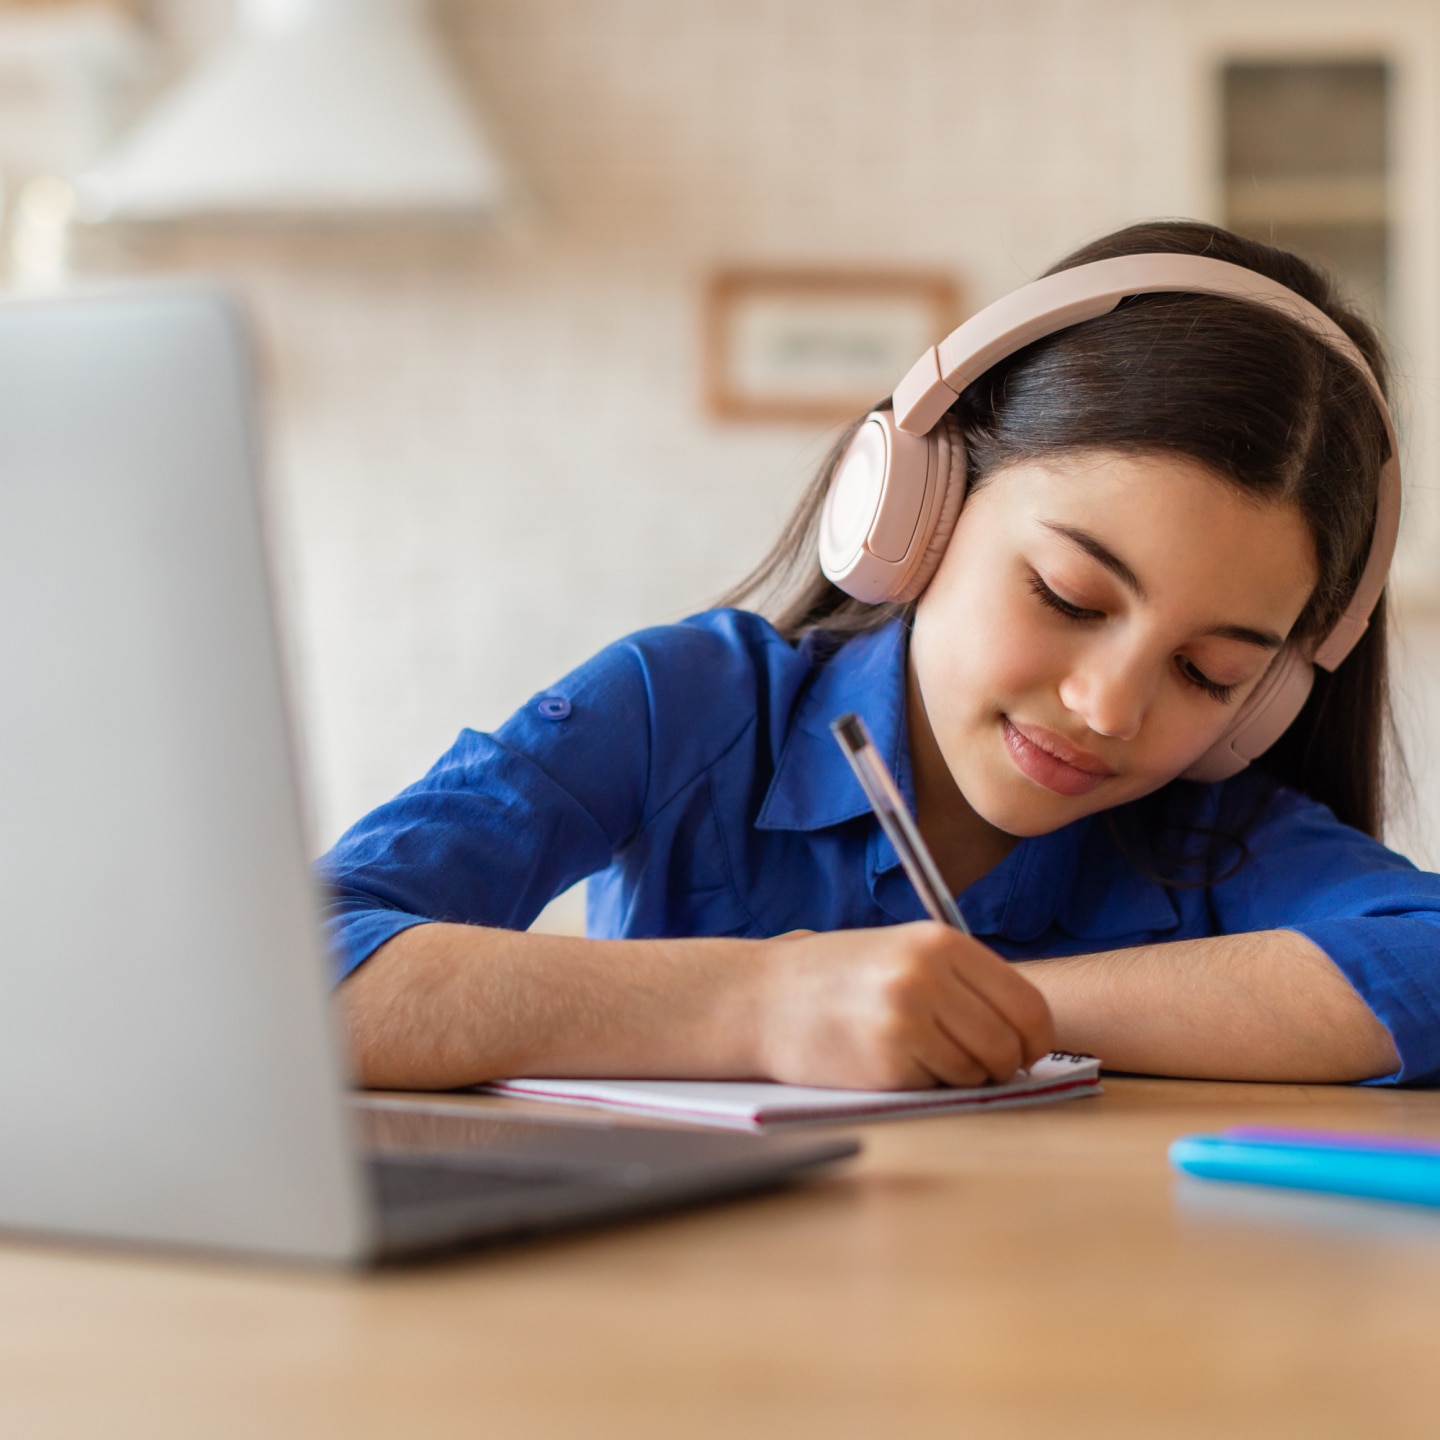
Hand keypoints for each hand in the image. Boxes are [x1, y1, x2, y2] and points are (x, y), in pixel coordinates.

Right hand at [754, 923, 1054, 1089]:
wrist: (761, 999)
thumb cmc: (835, 977)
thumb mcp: (901, 951)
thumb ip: (960, 977)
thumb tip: (1026, 1028)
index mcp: (940, 942)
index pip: (1027, 1004)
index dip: (1034, 1038)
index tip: (1024, 1051)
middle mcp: (928, 977)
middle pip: (1008, 1043)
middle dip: (1002, 1063)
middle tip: (981, 1065)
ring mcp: (908, 1021)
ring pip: (976, 1071)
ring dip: (961, 1076)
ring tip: (922, 1056)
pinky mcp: (886, 1064)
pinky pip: (937, 1089)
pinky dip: (926, 1085)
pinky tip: (893, 1064)